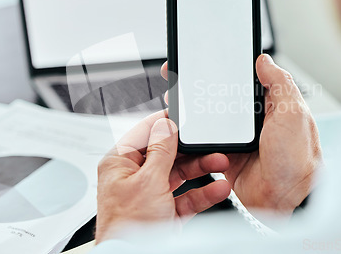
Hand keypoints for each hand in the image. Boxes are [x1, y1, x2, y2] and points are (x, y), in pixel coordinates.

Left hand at [95, 111, 230, 242]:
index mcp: (120, 163)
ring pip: (179, 174)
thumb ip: (161, 151)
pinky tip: (218, 188)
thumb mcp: (149, 181)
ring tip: (220, 163)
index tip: (184, 114)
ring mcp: (150, 195)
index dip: (165, 122)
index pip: (144, 133)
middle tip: (210, 143)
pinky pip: (186, 196)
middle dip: (191, 150)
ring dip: (201, 170)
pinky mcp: (164, 211)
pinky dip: (202, 193)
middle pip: (167, 154)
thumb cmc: (128, 226)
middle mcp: (133, 177)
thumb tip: (166, 125)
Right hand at [161, 54, 321, 215]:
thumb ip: (280, 84)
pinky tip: (184, 129)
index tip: (208, 60)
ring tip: (176, 101)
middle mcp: (253, 122)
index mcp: (271, 106)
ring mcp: (238, 140)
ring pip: (210, 121)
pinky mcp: (226, 157)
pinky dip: (195, 138)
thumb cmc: (299, 159)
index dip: (226, 70)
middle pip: (222, 99)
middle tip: (183, 79)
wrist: (288, 200)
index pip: (245, 81)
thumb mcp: (294, 113)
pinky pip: (205, 144)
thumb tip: (265, 60)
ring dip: (194, 113)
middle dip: (203, 89)